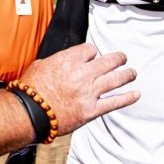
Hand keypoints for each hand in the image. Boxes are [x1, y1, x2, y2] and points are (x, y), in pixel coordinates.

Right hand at [18, 42, 138, 135]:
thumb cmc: (30, 91)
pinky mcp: (92, 110)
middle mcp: (82, 73)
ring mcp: (89, 92)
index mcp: (68, 60)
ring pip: (116, 79)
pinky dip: (128, 98)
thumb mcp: (40, 66)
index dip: (93, 53)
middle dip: (118, 58)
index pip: (90, 50)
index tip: (93, 57)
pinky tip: (135, 94)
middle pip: (109, 61)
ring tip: (132, 73)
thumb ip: (55, 62)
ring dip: (127, 74)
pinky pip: (115, 102)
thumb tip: (59, 62)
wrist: (29, 113)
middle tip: (122, 58)